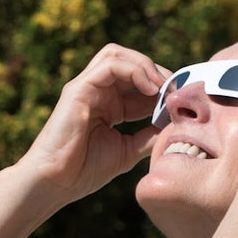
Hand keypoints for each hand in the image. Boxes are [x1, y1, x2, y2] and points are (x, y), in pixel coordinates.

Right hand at [21, 44, 169, 201]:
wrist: (56, 182)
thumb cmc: (85, 170)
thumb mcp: (128, 151)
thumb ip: (149, 137)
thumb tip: (175, 126)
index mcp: (110, 105)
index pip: (139, 83)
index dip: (163, 87)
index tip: (182, 99)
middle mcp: (98, 92)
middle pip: (130, 62)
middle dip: (157, 71)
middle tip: (176, 89)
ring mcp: (86, 87)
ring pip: (118, 55)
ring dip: (146, 65)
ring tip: (163, 86)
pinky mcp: (78, 89)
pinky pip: (110, 65)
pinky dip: (135, 70)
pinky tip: (150, 89)